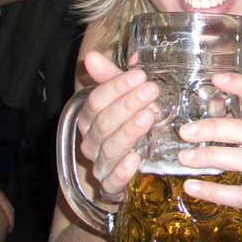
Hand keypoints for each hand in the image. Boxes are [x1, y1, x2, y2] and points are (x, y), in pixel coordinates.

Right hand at [76, 51, 160, 201]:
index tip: (140, 75)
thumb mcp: (121, 99)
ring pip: (109, 148)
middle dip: (127, 105)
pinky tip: (136, 158)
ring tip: (148, 117)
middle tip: (151, 90)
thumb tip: (93, 55)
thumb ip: (112, 78)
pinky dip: (123, 171)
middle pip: (103, 122)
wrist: (126, 167)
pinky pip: (112, 181)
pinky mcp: (111, 186)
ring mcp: (100, 165)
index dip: (116, 86)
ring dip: (129, 132)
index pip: (96, 100)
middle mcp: (90, 141)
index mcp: (89, 118)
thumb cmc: (124, 125)